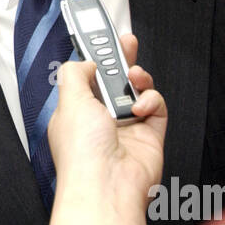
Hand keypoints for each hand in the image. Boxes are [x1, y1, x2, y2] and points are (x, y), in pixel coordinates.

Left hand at [48, 33, 165, 201]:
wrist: (107, 184)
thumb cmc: (82, 152)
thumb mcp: (69, 100)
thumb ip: (76, 73)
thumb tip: (87, 62)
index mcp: (76, 112)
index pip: (87, 78)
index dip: (96, 59)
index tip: (103, 40)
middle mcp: (100, 120)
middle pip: (114, 81)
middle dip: (122, 60)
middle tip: (127, 43)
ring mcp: (126, 128)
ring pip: (137, 91)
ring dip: (137, 80)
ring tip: (133, 78)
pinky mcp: (149, 135)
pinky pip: (156, 107)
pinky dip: (152, 100)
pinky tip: (141, 107)